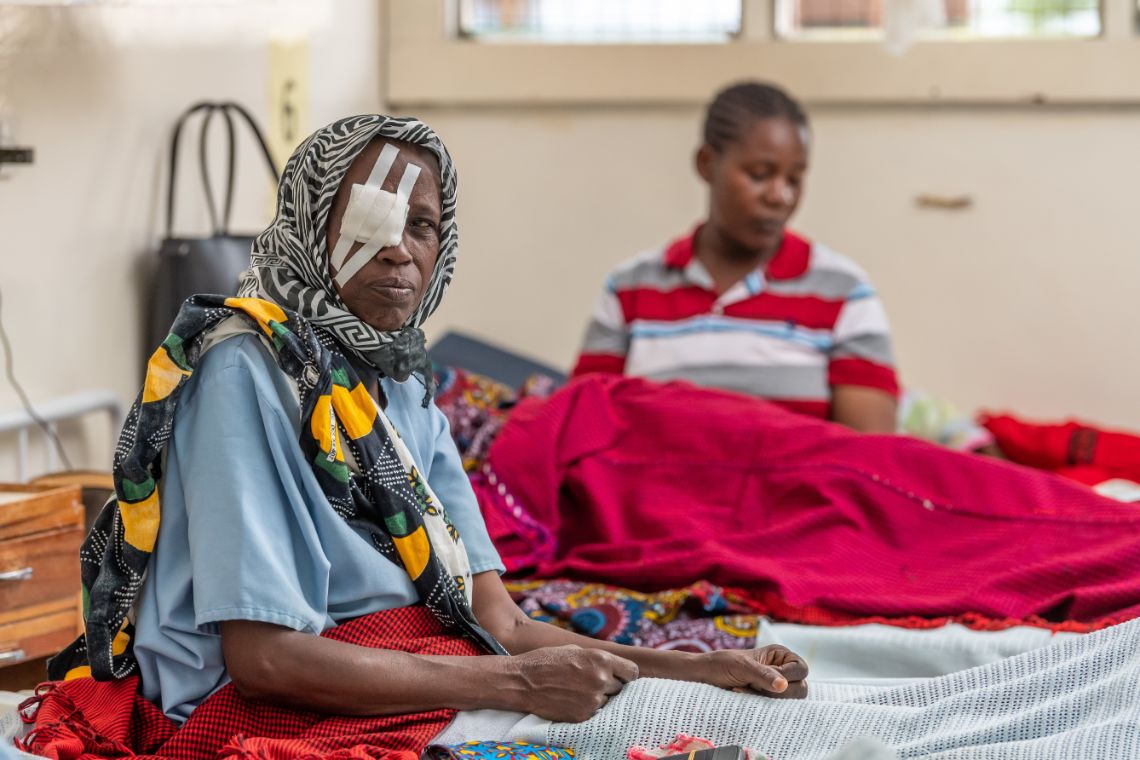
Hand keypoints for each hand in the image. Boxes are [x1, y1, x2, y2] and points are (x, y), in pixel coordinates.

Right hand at [501, 645, 639, 721]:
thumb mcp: (574, 650)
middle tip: (592, 684)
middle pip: (620, 688)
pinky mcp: (583, 715)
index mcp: (601, 659)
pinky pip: (594, 714)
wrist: (521, 681)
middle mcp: (601, 680)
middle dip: (610, 686)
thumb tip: (611, 665)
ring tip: (579, 692)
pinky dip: (586, 709)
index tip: (618, 676)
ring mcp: (593, 700)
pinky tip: (572, 701)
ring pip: (608, 702)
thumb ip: (596, 658)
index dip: (625, 674)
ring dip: (598, 699)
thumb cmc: (545, 661)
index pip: (632, 672)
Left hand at [688, 645, 807, 698]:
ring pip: (790, 702)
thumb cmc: (722, 665)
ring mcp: (776, 688)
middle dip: (777, 691)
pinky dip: (764, 707)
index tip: (764, 678)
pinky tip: (746, 698)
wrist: (704, 678)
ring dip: (769, 699)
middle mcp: (783, 670)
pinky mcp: (768, 702)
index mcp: (781, 655)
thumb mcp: (742, 667)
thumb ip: (764, 675)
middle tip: (754, 685)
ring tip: (747, 690)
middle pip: (801, 689)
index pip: (802, 670)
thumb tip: (783, 686)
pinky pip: (778, 710)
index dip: (787, 676)